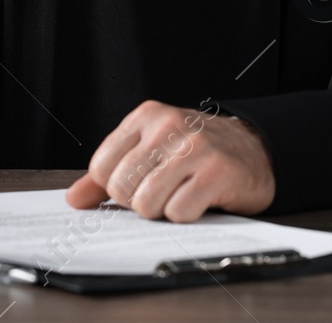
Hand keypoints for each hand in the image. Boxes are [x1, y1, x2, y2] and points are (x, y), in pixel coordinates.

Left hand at [65, 100, 275, 222]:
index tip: (136, 186)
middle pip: (122, 188)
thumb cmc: (197, 153)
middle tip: (162, 193)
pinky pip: (179, 212)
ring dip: (162, 211)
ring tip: (179, 196)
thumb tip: (74, 199)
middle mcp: (169, 126)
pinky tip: (199, 200)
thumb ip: (110, 173)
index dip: (115, 189)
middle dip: (138, 203)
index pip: (101, 167)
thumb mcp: (152, 151)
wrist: (257, 149)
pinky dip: (186, 216)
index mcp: (146, 116)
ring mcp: (194, 147)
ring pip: (147, 203)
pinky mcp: (217, 172)